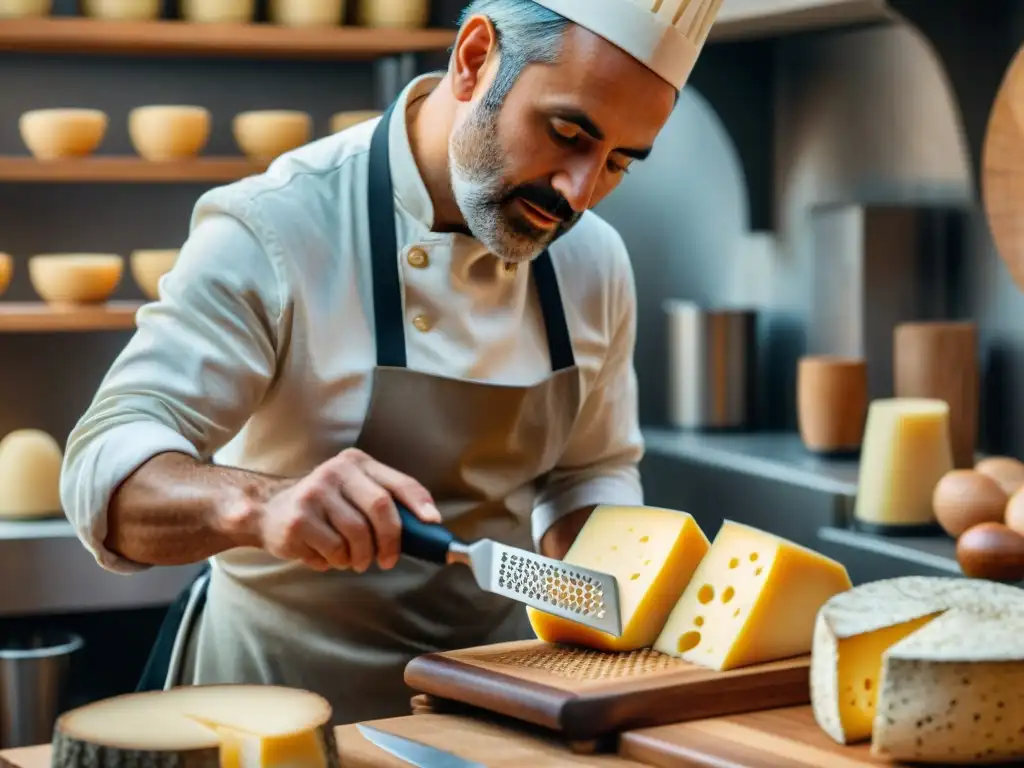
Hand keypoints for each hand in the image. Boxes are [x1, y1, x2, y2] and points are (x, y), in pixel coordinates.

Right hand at [256, 449, 440, 572]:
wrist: (267, 511)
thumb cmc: (321, 507)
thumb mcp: (351, 491)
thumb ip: (381, 501)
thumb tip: (423, 527)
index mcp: (356, 463)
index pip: (397, 482)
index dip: (419, 503)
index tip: (432, 522)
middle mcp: (336, 471)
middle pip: (381, 508)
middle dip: (391, 540)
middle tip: (388, 559)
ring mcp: (315, 493)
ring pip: (358, 534)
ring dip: (362, 555)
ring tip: (354, 559)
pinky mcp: (300, 519)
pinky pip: (335, 549)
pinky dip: (338, 560)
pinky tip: (329, 556)